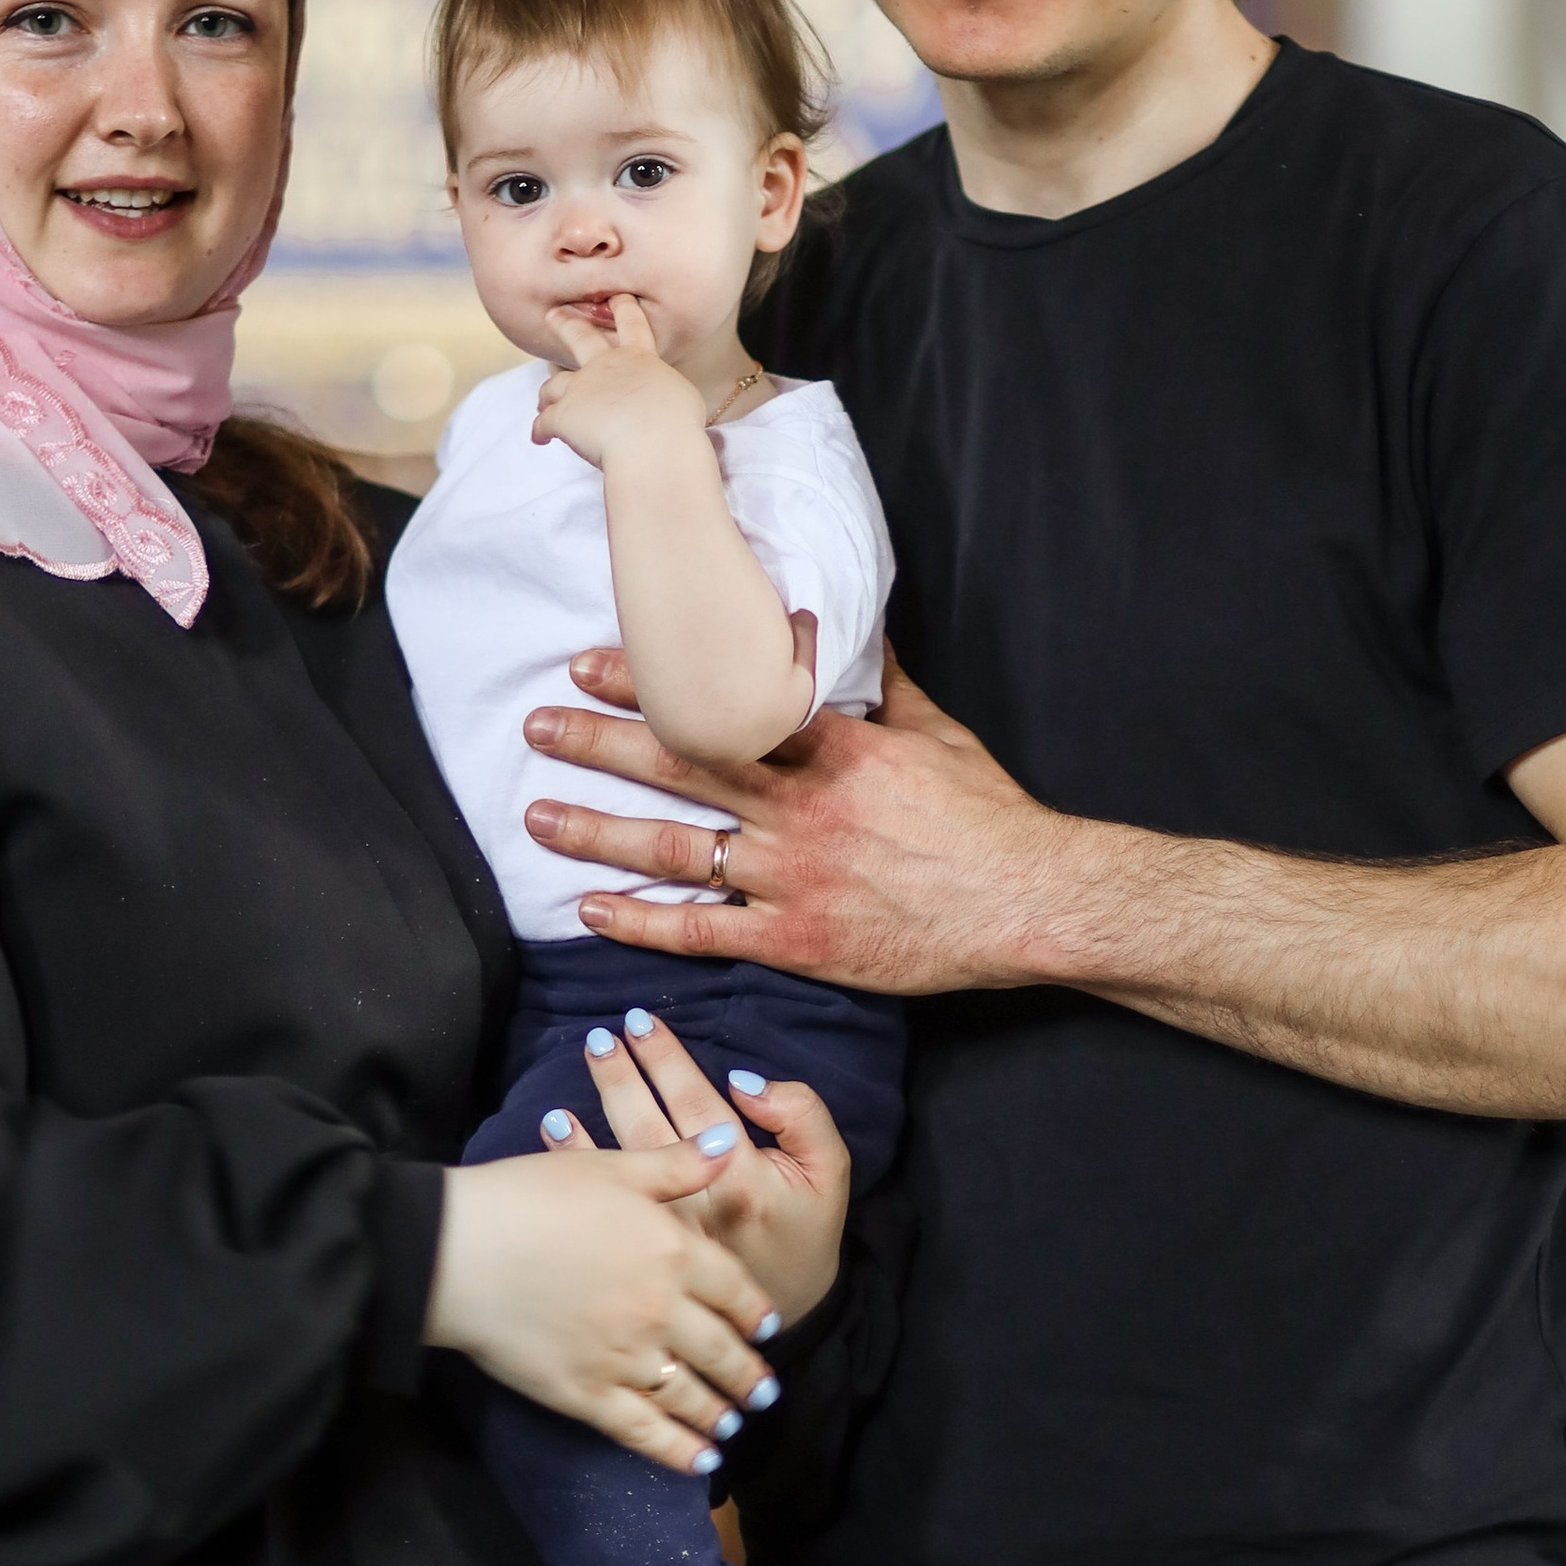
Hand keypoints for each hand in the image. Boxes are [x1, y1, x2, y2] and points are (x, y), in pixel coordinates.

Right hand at [423, 1143, 777, 1473]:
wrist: (458, 1251)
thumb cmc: (528, 1197)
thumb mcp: (609, 1166)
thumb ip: (674, 1165)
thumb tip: (725, 1147)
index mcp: (673, 1251)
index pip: (736, 1291)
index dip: (756, 1313)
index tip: (768, 1328)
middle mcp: (661, 1310)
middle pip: (721, 1351)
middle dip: (748, 1376)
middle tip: (764, 1394)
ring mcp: (625, 1358)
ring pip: (690, 1396)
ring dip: (719, 1414)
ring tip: (733, 1426)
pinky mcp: (586, 1394)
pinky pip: (646, 1431)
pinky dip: (679, 1451)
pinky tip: (701, 1461)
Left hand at [522, 646, 1071, 995]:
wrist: (1028, 901)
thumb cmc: (986, 815)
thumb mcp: (935, 731)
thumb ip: (879, 683)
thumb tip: (847, 626)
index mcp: (831, 750)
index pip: (721, 707)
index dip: (648, 685)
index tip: (590, 665)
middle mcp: (801, 810)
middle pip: (680, 769)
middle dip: (599, 745)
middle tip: (538, 725)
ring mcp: (794, 878)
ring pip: (677, 850)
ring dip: (599, 832)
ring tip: (538, 816)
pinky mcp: (799, 940)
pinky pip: (705, 931)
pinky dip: (644, 924)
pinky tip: (591, 911)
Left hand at [531, 294, 708, 468]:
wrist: (653, 442)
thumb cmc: (677, 422)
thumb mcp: (682, 396)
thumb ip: (664, 391)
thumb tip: (659, 402)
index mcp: (638, 358)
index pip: (632, 325)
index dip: (624, 308)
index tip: (617, 296)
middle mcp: (605, 366)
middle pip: (579, 338)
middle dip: (565, 324)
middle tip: (553, 315)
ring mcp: (580, 389)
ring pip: (553, 384)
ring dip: (547, 393)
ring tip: (542, 401)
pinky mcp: (563, 416)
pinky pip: (544, 422)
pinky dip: (540, 430)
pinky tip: (539, 438)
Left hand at [539, 1004, 850, 1330]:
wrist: (776, 1316)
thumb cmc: (803, 1236)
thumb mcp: (829, 1174)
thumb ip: (802, 1116)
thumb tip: (744, 1081)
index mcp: (741, 1179)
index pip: (696, 1102)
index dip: (666, 1059)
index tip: (640, 1023)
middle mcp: (694, 1203)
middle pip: (650, 1123)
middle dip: (624, 1072)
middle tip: (602, 1034)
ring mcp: (660, 1230)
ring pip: (622, 1156)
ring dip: (598, 1102)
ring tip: (587, 1057)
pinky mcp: (636, 1251)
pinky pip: (601, 1198)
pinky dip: (574, 1157)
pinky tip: (555, 1123)